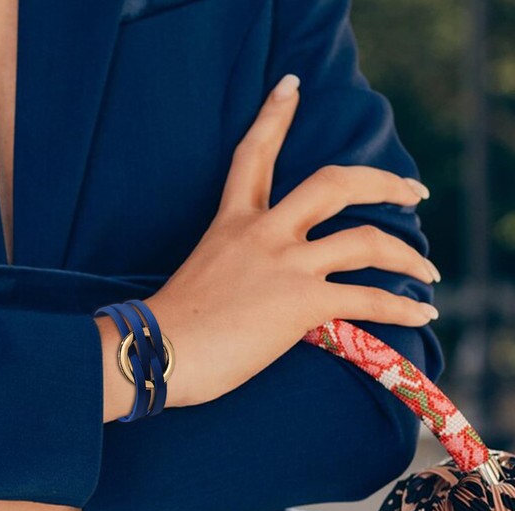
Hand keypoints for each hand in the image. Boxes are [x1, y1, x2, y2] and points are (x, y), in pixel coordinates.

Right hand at [143, 73, 439, 408]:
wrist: (157, 351)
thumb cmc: (170, 325)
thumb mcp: (203, 276)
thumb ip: (237, 268)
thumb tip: (258, 290)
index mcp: (233, 223)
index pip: (254, 156)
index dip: (274, 116)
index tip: (292, 86)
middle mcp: (264, 233)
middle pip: (334, 183)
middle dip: (381, 182)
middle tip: (412, 190)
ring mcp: (286, 264)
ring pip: (365, 240)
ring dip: (406, 254)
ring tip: (427, 270)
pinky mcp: (301, 302)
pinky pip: (368, 299)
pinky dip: (401, 307)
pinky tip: (422, 312)